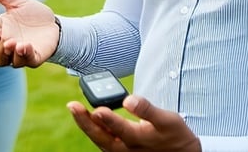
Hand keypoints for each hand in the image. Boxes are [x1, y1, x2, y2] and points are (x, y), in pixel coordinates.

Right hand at [0, 0, 57, 67]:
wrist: (54, 24)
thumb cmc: (33, 14)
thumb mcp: (18, 3)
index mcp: (0, 28)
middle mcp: (5, 43)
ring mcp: (17, 53)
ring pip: (2, 60)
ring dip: (4, 52)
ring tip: (11, 42)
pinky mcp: (33, 58)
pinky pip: (25, 61)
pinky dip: (24, 55)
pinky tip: (25, 45)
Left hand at [66, 95, 201, 151]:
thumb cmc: (174, 135)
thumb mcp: (168, 120)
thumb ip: (147, 110)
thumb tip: (128, 100)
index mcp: (139, 140)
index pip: (120, 129)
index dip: (108, 119)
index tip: (97, 109)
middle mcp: (127, 150)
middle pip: (101, 137)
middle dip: (85, 122)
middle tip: (72, 106)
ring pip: (100, 140)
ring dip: (86, 125)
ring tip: (75, 109)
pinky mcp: (121, 151)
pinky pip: (103, 141)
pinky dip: (94, 130)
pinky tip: (88, 118)